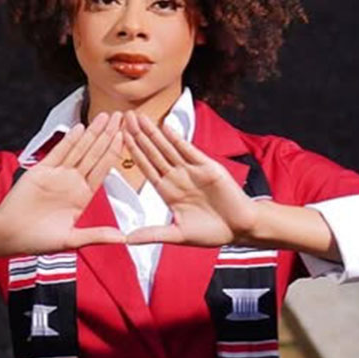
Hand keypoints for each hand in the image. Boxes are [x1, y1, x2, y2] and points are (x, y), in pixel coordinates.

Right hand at [0, 111, 125, 253]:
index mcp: (82, 196)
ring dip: (91, 133)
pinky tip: (80, 128)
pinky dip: (68, 141)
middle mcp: (72, 182)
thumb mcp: (71, 241)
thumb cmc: (37, 240)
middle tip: (120, 116)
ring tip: (104, 117)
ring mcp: (57, 174)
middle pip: (94, 154)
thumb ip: (97, 235)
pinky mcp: (40, 170)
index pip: (102, 170)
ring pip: (78, 149)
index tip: (125, 137)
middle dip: (107, 135)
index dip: (113, 153)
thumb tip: (123, 238)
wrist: (8, 235)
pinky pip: (57, 153)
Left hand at [121, 111, 259, 246]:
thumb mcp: (178, 235)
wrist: (240, 229)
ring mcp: (191, 170)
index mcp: (167, 191)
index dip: (133, 152)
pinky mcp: (207, 167)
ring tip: (139, 117)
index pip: (146, 167)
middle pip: (153, 152)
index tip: (118, 138)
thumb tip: (126, 240)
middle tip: (123, 117)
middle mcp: (177, 177)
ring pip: (168, 148)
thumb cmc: (211, 232)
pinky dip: (178, 139)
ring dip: (154, 132)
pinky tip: (165, 127)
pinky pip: (189, 150)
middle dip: (139, 136)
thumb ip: (152, 234)